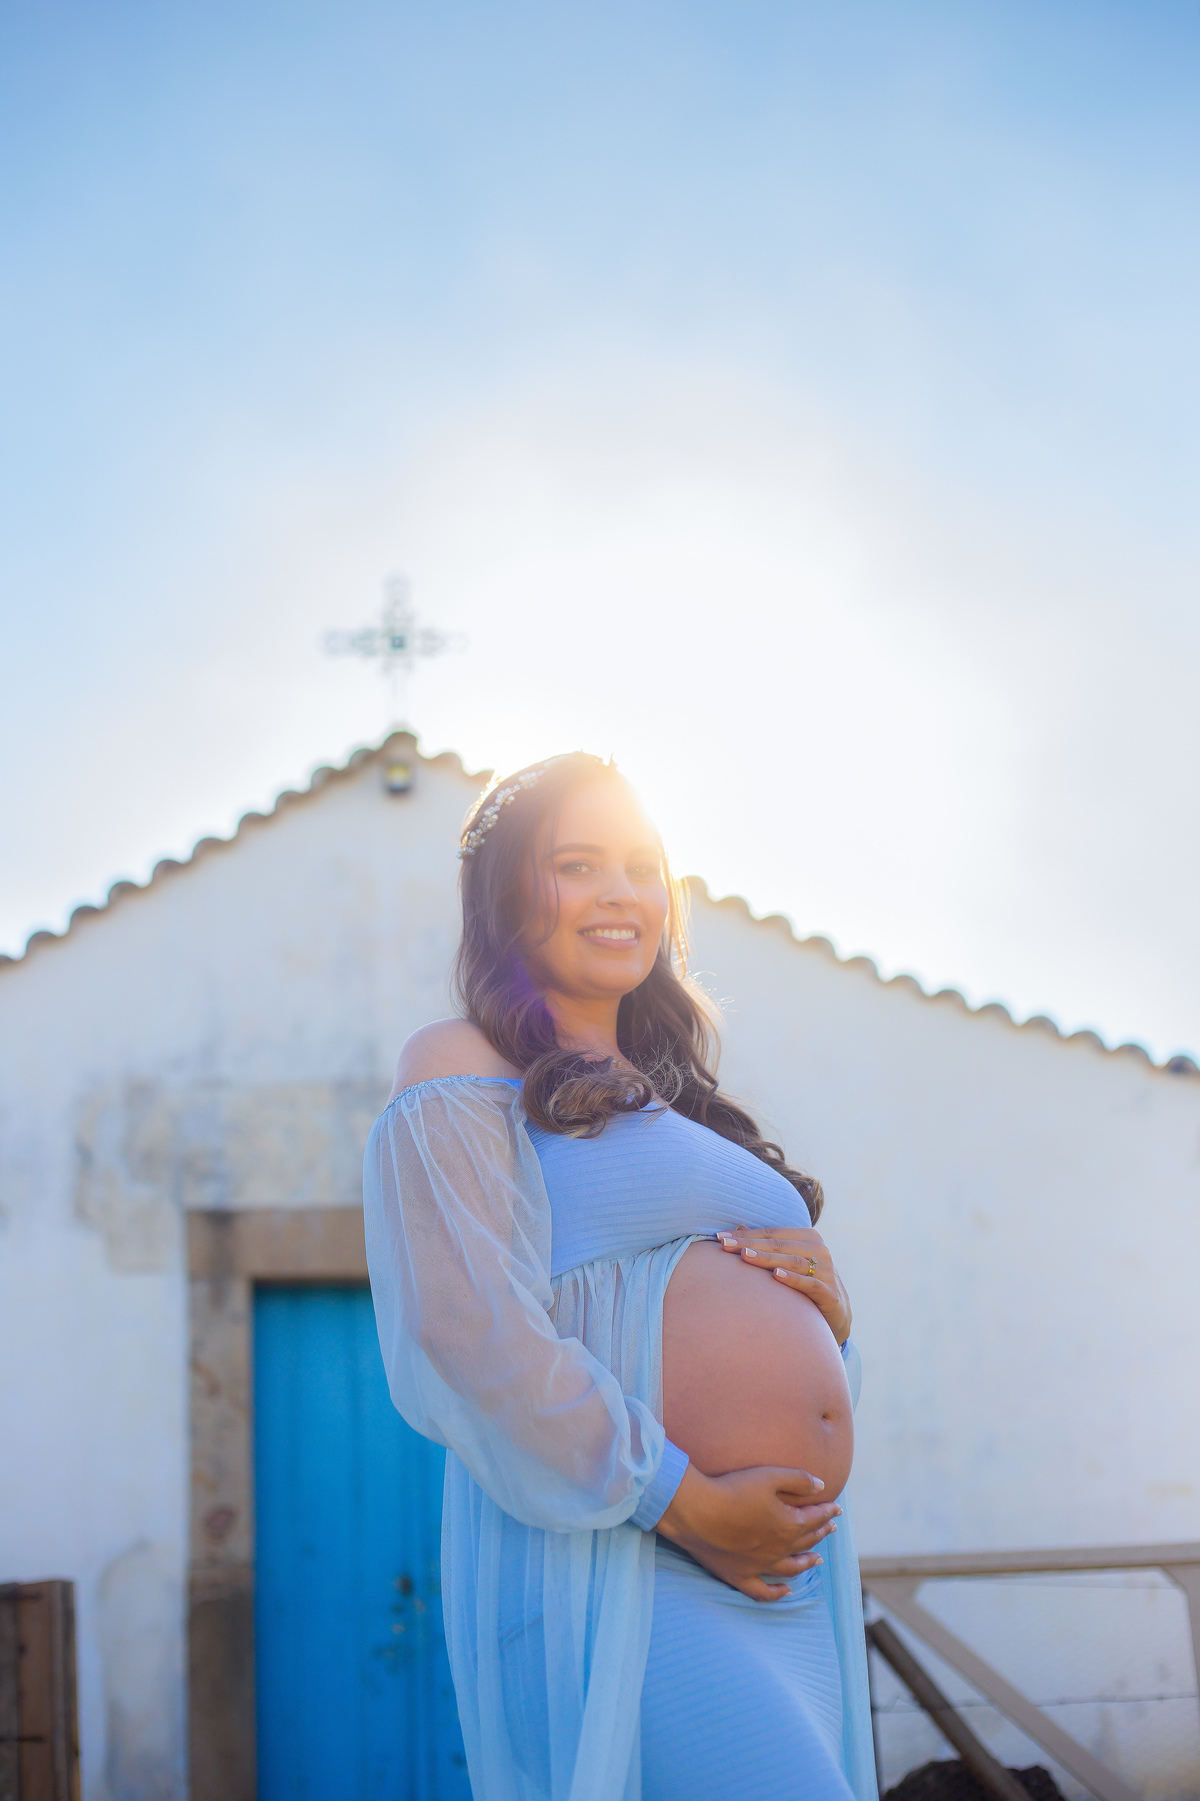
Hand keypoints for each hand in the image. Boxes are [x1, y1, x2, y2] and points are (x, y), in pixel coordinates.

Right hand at [656, 1464, 840, 1602]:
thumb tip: (822, 1486)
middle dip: (821, 1532)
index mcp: (789, 1524)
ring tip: (818, 1559)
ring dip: (807, 1562)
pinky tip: (786, 1591)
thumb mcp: (769, 1475)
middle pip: (807, 1541)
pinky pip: (763, 1591)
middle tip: (830, 1527)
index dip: (828, 1511)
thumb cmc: (733, 1489)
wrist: (698, 1512)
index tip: (837, 1507)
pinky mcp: (740, 1576)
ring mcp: (760, 1566)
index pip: (816, 1518)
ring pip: (791, 1568)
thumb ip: (798, 1480)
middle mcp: (779, 1549)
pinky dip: (777, 1593)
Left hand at [718, 1227, 851, 1346]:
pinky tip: (775, 1276)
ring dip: (767, 1258)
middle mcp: (819, 1249)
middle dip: (749, 1244)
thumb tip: (739, 1228)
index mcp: (807, 1237)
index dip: (745, 1234)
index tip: (719, 1237)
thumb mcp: (788, 1262)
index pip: (771, 1233)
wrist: (836, 1314)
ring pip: (792, 1261)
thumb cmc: (805, 1284)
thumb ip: (767, 1245)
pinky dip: (792, 1279)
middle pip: (778, 1245)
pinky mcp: (830, 1292)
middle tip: (725, 1245)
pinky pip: (809, 1283)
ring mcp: (826, 1270)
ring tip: (745, 1256)